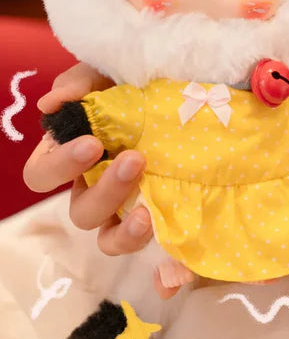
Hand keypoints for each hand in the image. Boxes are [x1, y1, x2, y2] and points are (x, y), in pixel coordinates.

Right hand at [24, 63, 153, 258]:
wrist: (195, 93)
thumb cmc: (139, 86)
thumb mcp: (111, 74)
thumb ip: (82, 82)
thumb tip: (52, 104)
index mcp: (77, 155)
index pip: (44, 175)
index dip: (60, 166)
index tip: (92, 144)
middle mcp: (97, 187)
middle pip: (81, 211)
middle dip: (105, 191)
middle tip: (135, 161)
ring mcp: (129, 206)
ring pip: (110, 238)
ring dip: (125, 232)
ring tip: (148, 213)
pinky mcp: (163, 217)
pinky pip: (155, 249)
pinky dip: (160, 263)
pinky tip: (170, 264)